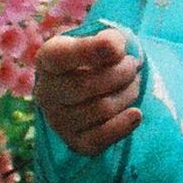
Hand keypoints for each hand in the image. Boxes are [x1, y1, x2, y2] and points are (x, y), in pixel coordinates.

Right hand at [36, 28, 143, 158]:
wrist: (92, 85)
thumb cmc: (97, 58)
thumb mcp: (102, 40)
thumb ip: (109, 40)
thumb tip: (116, 49)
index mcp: (48, 58)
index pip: (61, 56)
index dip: (90, 51)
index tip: (119, 48)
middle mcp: (46, 92)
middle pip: (86, 86)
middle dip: (121, 73)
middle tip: (133, 65)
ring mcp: (58, 120)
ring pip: (101, 109)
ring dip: (128, 94)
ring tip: (133, 84)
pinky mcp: (75, 142)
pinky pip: (101, 138)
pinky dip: (123, 125)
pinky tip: (136, 114)